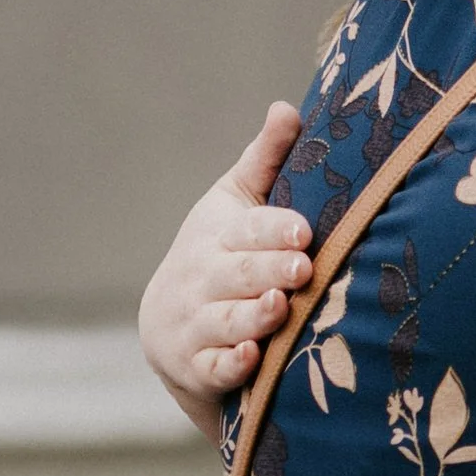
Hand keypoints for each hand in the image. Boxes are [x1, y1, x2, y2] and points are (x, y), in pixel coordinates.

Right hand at [139, 104, 312, 438]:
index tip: (303, 230)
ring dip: (252, 317)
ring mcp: (196, 324)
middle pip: (238, 274)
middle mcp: (201, 278)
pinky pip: (214, 368)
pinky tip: (251, 357)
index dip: (273, 230)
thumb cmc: (222, 253)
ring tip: (278, 308)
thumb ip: (266, 161)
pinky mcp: (196, 367)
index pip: (246, 230)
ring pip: (226, 321)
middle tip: (303, 267)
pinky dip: (231, 365)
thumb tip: (288, 107)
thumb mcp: (237, 204)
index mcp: (216, 234)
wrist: (171, 327)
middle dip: (270, 271)